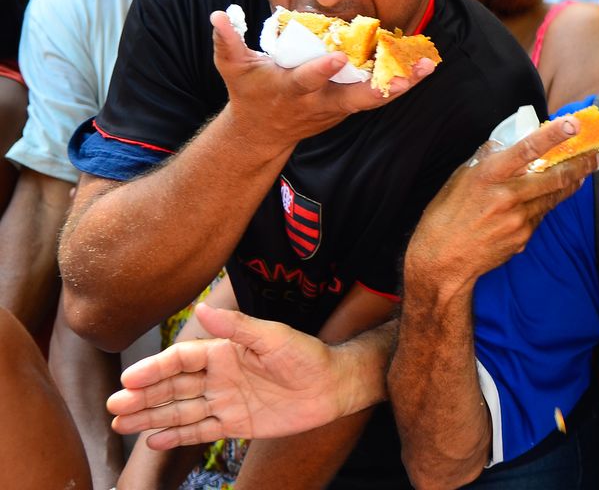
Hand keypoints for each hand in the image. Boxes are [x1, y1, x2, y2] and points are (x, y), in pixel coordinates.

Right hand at [107, 304, 356, 448]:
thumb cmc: (307, 355)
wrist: (333, 385)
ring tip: (121, 424)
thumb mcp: (274, 337)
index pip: (180, 359)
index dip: (155, 368)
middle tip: (115, 406)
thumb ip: (237, 327)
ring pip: (180, 410)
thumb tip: (201, 308)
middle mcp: (218, 376)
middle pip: (173, 387)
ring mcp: (224, 400)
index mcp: (223, 351)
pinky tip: (153, 440)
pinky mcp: (235, 423)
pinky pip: (201, 431)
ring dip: (151, 417)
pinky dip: (177, 437)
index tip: (130, 379)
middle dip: (143, 396)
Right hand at [210, 11, 433, 148]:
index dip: (322, 70)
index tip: (338, 57)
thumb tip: (218, 15)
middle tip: (405, 76)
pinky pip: (379, 94)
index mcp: (292, 90)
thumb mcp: (232, 68)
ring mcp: (339, 107)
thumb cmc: (248, 93)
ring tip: (427, 66)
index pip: (308, 80)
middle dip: (381, 88)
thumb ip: (226, 41)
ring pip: (374, 97)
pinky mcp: (351, 106)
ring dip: (402, 83)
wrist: (263, 132)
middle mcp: (320, 102)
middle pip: (356, 98)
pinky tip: (423, 65)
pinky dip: (401, 81)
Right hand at [402, 115, 598, 296]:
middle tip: (598, 155)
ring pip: (553, 197)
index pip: (527, 150)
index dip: (553, 136)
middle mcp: (507, 197)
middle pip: (554, 178)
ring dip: (571, 183)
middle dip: (581, 165)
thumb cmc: (446, 214)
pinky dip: (544, 204)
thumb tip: (508, 142)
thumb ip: (487, 158)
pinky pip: (540, 215)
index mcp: (489, 176)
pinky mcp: (523, 237)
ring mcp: (518, 220)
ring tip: (585, 171)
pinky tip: (545, 199)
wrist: (442, 261)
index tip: (574, 124)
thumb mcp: (461, 178)